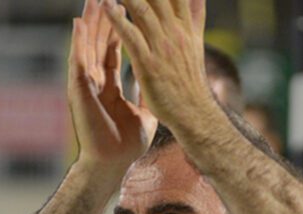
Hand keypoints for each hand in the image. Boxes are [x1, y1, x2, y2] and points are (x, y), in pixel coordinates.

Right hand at [68, 0, 156, 168]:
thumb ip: (148, 95)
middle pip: (98, 41)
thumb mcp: (144, 113)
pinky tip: (79, 23)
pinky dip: (78, 42)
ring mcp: (85, 85)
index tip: (126, 6)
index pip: (114, 49)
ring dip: (90, 22)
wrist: (112, 164)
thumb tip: (159, 83)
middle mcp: (95, 82)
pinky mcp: (79, 92)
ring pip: (87, 46)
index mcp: (109, 86)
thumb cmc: (126, 146)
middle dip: (103, 16)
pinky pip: (77, 62)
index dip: (119, 27)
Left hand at [102, 0, 211, 128]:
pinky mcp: (150, 64)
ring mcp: (162, 47)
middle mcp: (174, 32)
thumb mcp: (196, 45)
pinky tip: (106, 6)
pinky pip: (131, 36)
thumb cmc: (191, 84)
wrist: (194, 115)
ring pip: (142, 8)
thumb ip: (195, 18)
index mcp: (184, 27)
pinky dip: (118, 19)